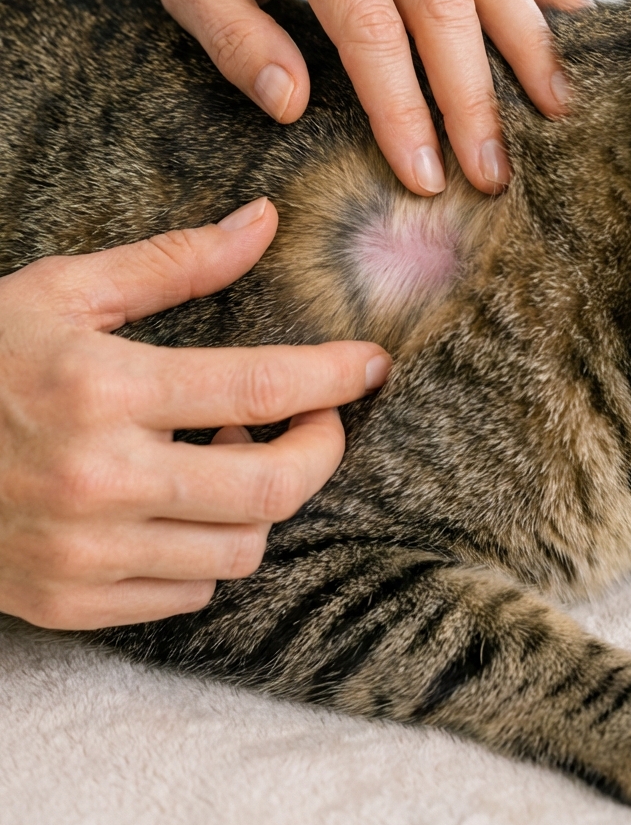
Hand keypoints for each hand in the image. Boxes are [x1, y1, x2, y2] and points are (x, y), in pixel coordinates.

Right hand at [0, 198, 390, 629]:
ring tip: (232, 450)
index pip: (259, 386)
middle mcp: (101, 479)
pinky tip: (183, 501)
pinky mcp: (71, 600)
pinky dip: (210, 548)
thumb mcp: (65, 291)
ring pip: (240, 549)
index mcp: (103, 388)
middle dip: (321, 448)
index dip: (334, 376)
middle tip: (319, 417)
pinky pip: (189, 594)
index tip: (370, 365)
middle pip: (271, 488)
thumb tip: (263, 224)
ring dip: (262, 500)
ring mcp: (85, 553)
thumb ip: (173, 263)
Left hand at [130, 0, 588, 197]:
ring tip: (558, 114)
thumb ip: (235, 38)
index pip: (370, 27)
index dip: (402, 109)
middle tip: (492, 173)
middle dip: (472, 99)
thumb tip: (293, 104)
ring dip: (530, 47)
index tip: (423, 175)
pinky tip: (580, 27)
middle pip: (444, 6)